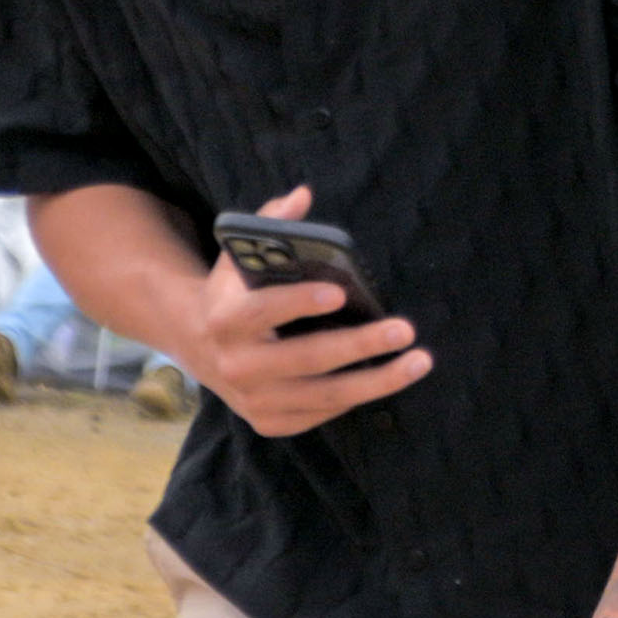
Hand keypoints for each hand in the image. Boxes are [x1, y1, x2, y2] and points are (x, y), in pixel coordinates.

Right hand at [163, 187, 425, 436]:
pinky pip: (321, 414)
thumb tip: (303, 195)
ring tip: (418, 362)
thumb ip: (269, 225)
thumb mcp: (240, 258)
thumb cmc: (234, 295)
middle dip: (360, 344)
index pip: (261, 312)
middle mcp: (236, 365)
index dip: (298, 303)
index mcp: (225, 320)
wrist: (199, 346)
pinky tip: (386, 380)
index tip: (339, 293)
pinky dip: (356, 398)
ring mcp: (252, 400)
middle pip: (306, 359)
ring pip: (324, 395)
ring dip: (377, 381)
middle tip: (404, 329)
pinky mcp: (269, 422)